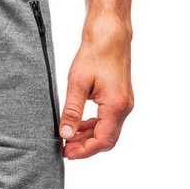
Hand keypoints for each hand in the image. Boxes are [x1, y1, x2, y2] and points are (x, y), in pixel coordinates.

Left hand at [60, 17, 133, 159]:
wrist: (110, 35)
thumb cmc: (95, 54)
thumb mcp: (77, 84)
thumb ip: (71, 112)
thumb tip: (65, 135)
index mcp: (116, 105)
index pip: (102, 140)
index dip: (84, 151)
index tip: (67, 153)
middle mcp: (124, 107)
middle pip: (107, 140)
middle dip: (85, 147)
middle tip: (65, 149)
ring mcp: (124, 104)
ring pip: (107, 132)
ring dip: (88, 138)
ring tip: (68, 138)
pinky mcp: (119, 100)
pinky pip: (108, 122)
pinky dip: (92, 127)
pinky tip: (77, 125)